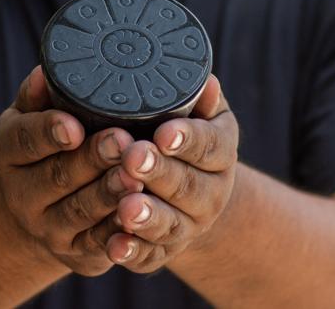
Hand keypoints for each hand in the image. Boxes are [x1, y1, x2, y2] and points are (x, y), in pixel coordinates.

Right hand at [0, 66, 142, 275]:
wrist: (37, 206)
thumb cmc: (45, 144)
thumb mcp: (31, 115)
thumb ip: (38, 94)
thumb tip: (47, 71)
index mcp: (8, 151)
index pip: (24, 140)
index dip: (49, 132)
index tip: (74, 126)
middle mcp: (21, 193)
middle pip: (57, 176)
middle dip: (91, 160)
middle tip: (122, 141)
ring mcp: (46, 227)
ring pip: (79, 212)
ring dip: (109, 195)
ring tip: (136, 177)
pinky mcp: (75, 253)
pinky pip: (99, 244)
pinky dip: (120, 233)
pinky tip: (141, 217)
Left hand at [106, 75, 237, 272]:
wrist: (194, 192)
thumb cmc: (186, 135)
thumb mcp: (199, 112)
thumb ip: (197, 97)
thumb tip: (207, 79)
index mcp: (220, 153)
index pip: (210, 145)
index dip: (187, 139)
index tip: (163, 133)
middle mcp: (212, 193)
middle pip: (186, 185)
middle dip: (159, 172)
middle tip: (133, 158)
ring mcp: (189, 226)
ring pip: (170, 224)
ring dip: (147, 216)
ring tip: (126, 207)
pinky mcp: (165, 251)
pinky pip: (150, 256)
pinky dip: (132, 251)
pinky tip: (114, 245)